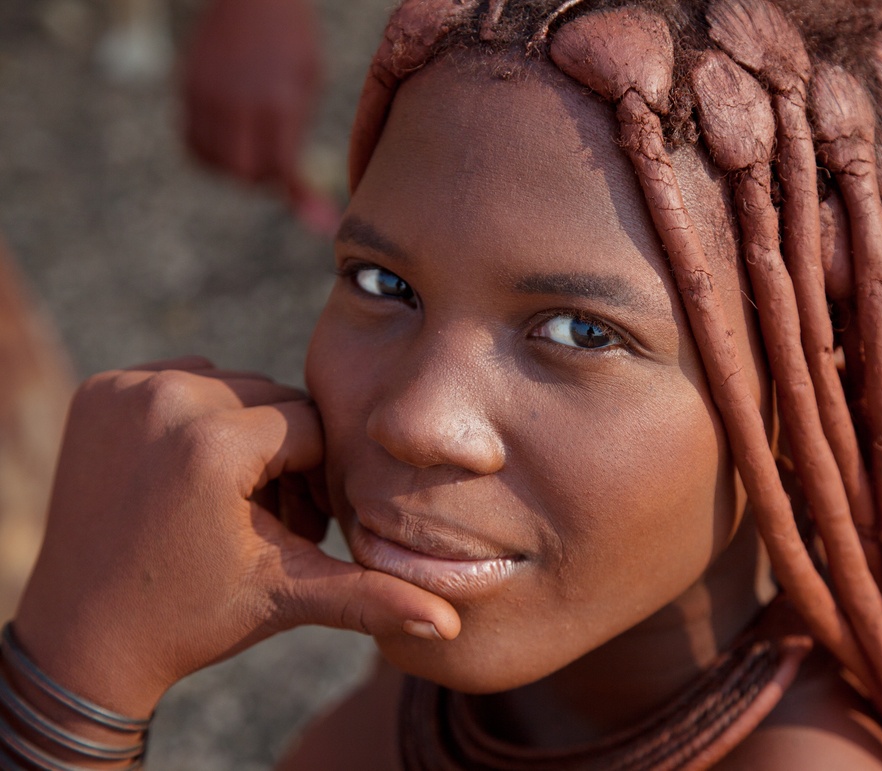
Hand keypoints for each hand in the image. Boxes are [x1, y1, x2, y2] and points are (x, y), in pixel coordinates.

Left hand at [13, 357, 459, 718]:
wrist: (83, 635)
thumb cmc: (191, 617)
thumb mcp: (287, 596)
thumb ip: (372, 597)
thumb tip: (450, 624)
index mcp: (213, 444)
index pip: (311, 429)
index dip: (315, 481)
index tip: (295, 529)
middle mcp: (165, 400)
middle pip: (275, 402)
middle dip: (283, 457)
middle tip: (266, 521)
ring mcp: (126, 391)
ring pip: (234, 387)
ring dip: (244, 434)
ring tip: (229, 502)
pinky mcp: (99, 390)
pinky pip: (182, 380)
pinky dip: (196, 417)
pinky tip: (188, 478)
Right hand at [181, 0, 338, 233]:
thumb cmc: (292, 38)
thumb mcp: (310, 82)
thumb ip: (302, 138)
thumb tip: (311, 198)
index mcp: (279, 102)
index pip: (280, 169)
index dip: (292, 187)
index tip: (301, 188)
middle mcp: (239, 102)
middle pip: (243, 173)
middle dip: (261, 179)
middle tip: (273, 166)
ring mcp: (208, 95)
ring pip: (212, 162)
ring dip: (233, 168)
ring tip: (251, 148)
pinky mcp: (187, 87)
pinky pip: (191, 141)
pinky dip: (209, 153)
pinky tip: (228, 139)